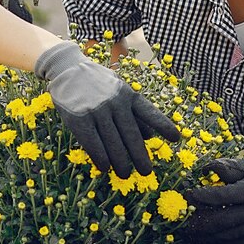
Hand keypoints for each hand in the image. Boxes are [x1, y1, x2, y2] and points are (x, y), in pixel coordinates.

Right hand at [35, 43, 179, 176]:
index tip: (176, 138)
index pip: (150, 112)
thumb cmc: (97, 83)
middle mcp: (116, 102)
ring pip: (113, 143)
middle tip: (146, 172)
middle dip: (140, 156)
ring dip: (121, 162)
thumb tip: (149, 136)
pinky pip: (93, 144)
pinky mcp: (79, 119)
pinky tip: (105, 168)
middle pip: (132, 135)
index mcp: (128, 94)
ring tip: (125, 175)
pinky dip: (101, 158)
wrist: (67, 68)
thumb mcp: (119, 89)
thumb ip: (134, 111)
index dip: (163, 126)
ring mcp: (97, 111)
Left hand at [180, 158, 243, 243]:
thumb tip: (205, 169)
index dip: (204, 196)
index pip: (225, 196)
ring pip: (226, 235)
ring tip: (189, 230)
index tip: (188, 194)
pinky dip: (217, 243)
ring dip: (205, 234)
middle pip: (223, 220)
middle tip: (184, 218)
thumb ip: (227, 167)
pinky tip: (205, 239)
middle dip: (200, 220)